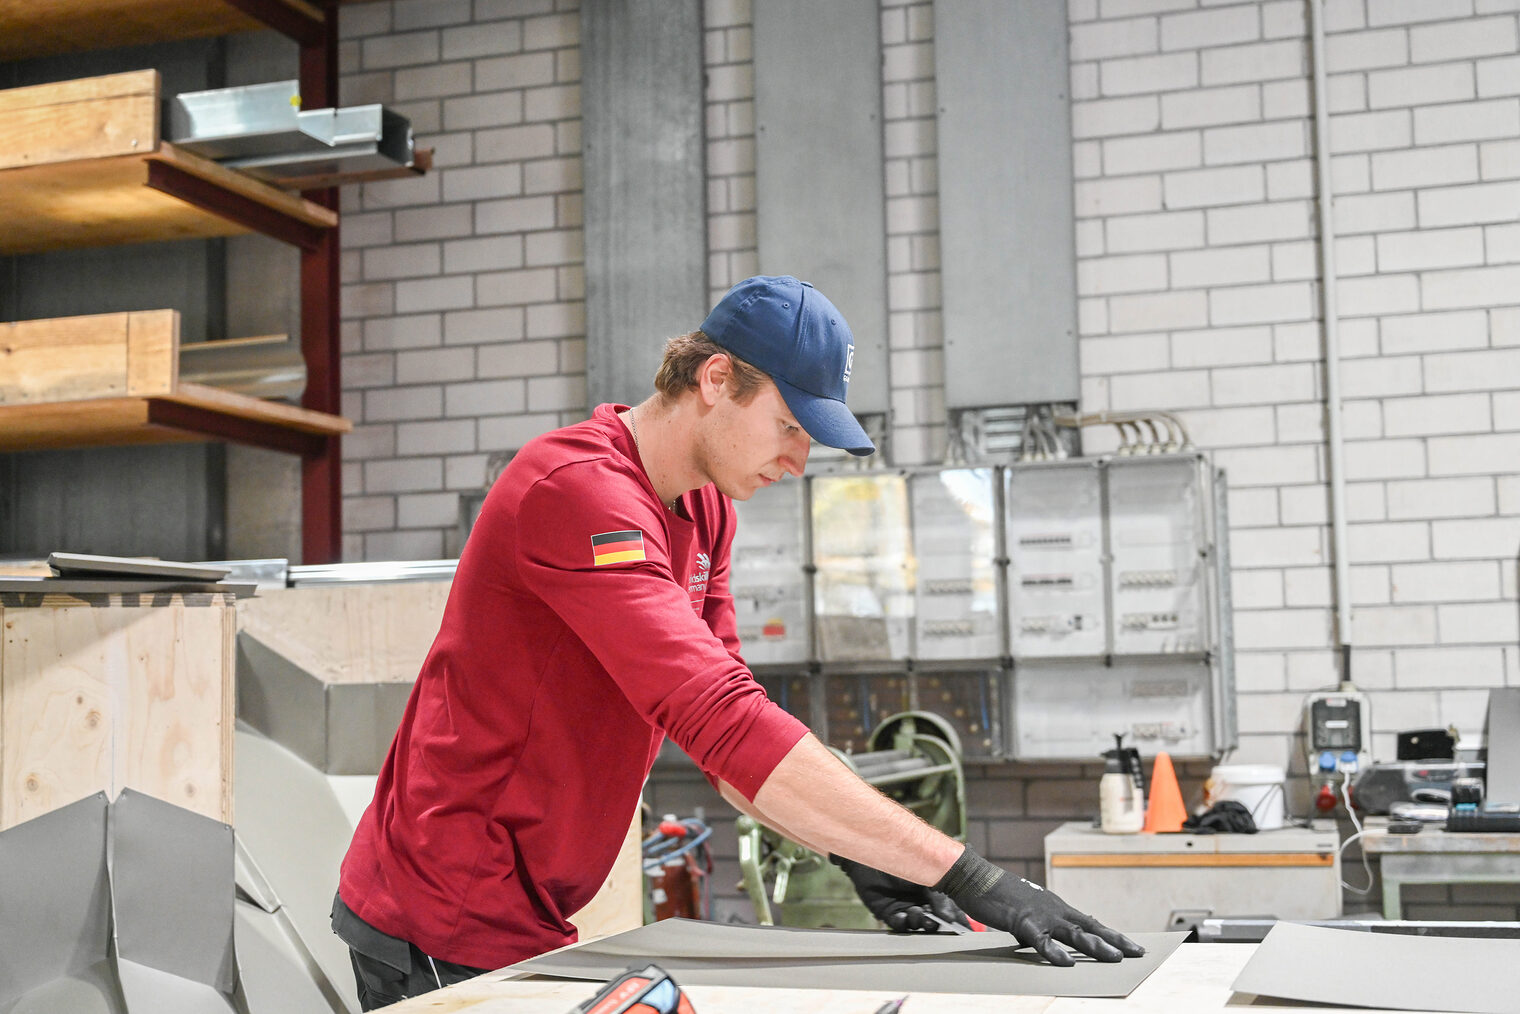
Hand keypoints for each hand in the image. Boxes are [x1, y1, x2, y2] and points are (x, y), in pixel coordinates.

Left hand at [831, 855, 971, 932]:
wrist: (874, 849)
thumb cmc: (901, 854)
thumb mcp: (927, 874)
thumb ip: (939, 897)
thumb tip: (950, 918)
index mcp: (934, 891)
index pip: (949, 911)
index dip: (956, 921)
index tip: (962, 930)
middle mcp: (921, 901)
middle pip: (933, 922)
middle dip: (935, 923)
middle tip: (932, 918)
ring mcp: (905, 906)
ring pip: (916, 925)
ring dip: (918, 922)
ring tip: (916, 912)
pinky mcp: (888, 911)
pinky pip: (898, 924)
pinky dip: (902, 923)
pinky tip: (902, 915)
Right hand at [934, 846, 1144, 965]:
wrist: (974, 878)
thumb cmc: (997, 894)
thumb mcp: (1025, 910)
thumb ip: (1039, 925)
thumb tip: (1043, 941)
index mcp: (1055, 907)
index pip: (1090, 922)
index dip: (1111, 935)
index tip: (1130, 945)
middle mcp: (1054, 909)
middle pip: (1091, 927)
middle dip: (1115, 940)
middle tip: (1137, 952)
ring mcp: (1040, 915)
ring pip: (1074, 933)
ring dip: (1096, 946)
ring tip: (1115, 958)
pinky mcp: (1023, 922)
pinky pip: (1042, 941)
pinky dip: (1055, 952)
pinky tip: (1066, 962)